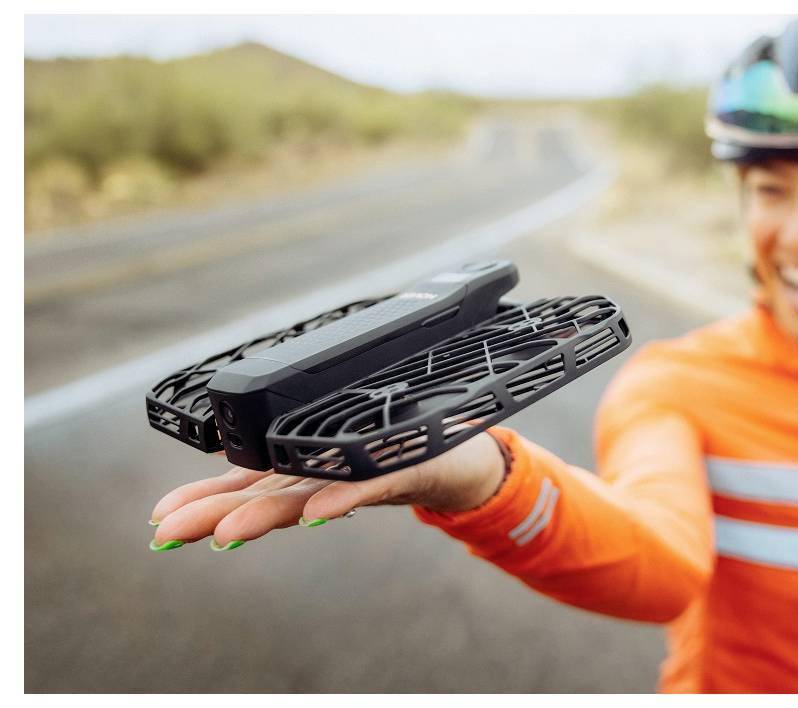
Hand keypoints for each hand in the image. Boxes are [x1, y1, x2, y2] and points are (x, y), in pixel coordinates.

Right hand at [148, 431, 506, 550]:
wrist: (464, 457)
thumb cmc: (401, 441)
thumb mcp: (343, 436)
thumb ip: (305, 439)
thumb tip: (253, 434)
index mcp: (307, 466)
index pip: (247, 480)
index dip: (205, 498)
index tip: (161, 516)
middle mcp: (325, 479)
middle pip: (263, 496)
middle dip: (214, 515)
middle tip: (168, 534)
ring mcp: (358, 479)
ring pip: (304, 500)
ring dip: (265, 517)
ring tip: (224, 535)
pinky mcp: (400, 471)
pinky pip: (366, 486)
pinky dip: (341, 500)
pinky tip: (315, 514)